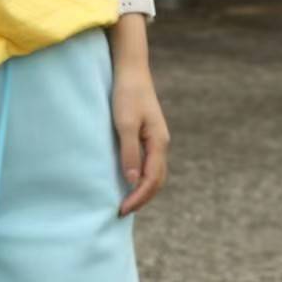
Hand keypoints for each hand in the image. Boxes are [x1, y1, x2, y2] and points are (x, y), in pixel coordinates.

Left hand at [111, 64, 169, 216]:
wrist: (130, 69)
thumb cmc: (126, 94)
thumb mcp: (124, 123)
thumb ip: (130, 152)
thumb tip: (133, 181)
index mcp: (158, 142)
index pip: (151, 180)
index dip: (138, 197)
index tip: (121, 209)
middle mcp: (161, 143)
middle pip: (157, 180)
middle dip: (142, 198)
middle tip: (122, 212)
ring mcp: (156, 139)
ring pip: (155, 172)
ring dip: (143, 189)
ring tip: (126, 201)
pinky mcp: (148, 134)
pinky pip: (149, 162)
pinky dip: (141, 176)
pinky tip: (128, 179)